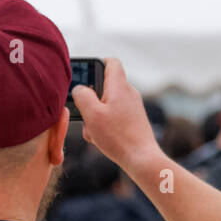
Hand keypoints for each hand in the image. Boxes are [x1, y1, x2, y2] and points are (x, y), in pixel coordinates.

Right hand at [71, 58, 160, 176]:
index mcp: (119, 86)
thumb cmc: (117, 137)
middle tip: (84, 112)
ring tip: (93, 131)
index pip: (111, 62)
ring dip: (95, 116)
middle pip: (105, 86)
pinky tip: (101, 139)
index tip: (84, 76)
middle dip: (90, 99)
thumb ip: (82, 96)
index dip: (96, 64)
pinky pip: (113, 117)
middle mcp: (129, 93)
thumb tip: (79, 89)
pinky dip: (104, 125)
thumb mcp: (92, 114)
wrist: (141, 159)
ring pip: (107, 104)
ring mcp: (132, 107)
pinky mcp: (133, 120)